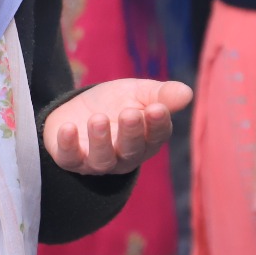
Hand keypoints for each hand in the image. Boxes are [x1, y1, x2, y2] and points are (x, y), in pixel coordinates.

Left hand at [44, 79, 192, 174]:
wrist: (78, 110)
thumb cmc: (116, 103)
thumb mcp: (139, 92)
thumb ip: (162, 94)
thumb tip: (187, 93)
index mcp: (146, 140)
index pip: (156, 136)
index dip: (157, 124)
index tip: (157, 108)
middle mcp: (124, 156)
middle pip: (131, 150)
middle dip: (131, 132)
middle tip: (130, 113)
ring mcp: (97, 161)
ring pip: (102, 159)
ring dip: (101, 140)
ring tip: (98, 119)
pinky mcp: (71, 159)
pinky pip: (70, 158)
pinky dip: (68, 145)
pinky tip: (68, 128)